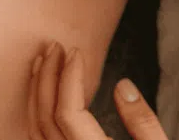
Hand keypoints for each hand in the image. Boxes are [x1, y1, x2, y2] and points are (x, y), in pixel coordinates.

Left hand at [28, 41, 167, 139]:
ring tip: (44, 64)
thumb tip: (121, 84)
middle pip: (45, 120)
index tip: (77, 51)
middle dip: (47, 79)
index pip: (69, 113)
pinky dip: (37, 115)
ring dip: (36, 95)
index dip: (69, 78)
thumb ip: (143, 121)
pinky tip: (45, 98)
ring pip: (35, 132)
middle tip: (54, 47)